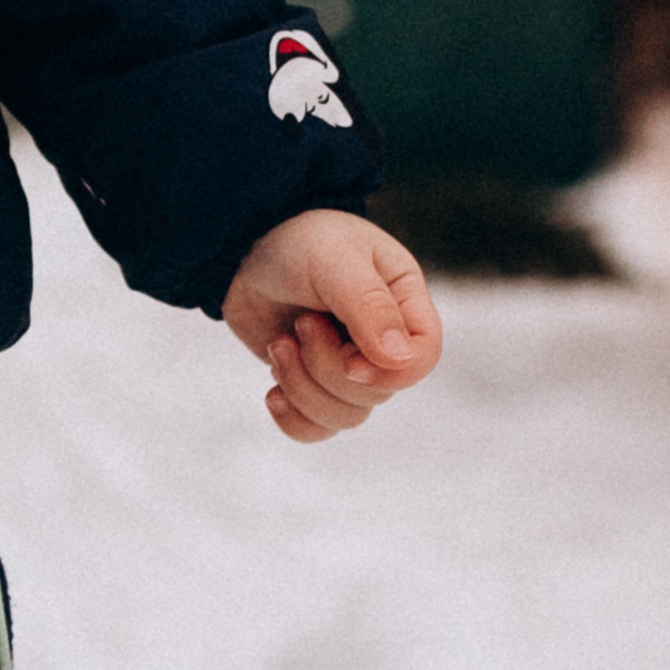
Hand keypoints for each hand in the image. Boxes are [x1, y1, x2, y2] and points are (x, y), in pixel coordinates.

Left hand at [222, 209, 441, 444]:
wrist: (244, 249)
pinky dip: (293, 419)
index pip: (424, 357)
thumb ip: (368, 305)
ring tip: (280, 344)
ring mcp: (349, 364)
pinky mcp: (314, 382)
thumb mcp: (335, 260)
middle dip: (327, 366)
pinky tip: (272, 393)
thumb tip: (399, 358)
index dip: (390, 373)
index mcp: (403, 302)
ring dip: (303, 386)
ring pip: (346, 415)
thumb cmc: (299, 241)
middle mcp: (382, 340)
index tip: (349, 360)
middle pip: (377, 392)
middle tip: (301, 322)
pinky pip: (318, 428)